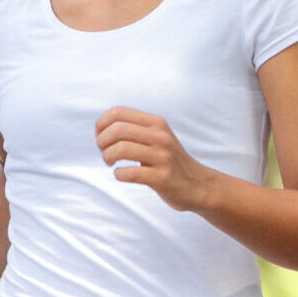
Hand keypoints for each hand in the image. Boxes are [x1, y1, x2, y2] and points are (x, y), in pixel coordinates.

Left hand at [95, 107, 218, 212]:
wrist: (198, 184)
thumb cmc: (169, 160)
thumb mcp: (157, 137)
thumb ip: (135, 128)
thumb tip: (102, 124)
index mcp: (156, 123)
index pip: (118, 112)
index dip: (101, 123)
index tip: (99, 135)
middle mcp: (160, 137)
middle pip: (117, 130)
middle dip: (102, 141)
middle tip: (103, 152)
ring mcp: (163, 157)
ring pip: (121, 149)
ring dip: (108, 157)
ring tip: (110, 163)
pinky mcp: (162, 178)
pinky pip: (131, 173)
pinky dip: (119, 174)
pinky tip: (121, 174)